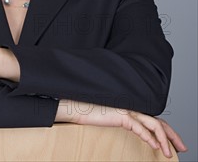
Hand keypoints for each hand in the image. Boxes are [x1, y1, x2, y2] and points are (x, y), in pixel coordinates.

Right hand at [56, 100, 187, 157]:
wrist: (76, 106)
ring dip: (163, 139)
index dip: (167, 131)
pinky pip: (139, 127)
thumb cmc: (90, 113)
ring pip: (153, 123)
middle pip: (159, 121)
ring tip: (168, 152)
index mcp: (131, 109)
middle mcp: (132, 108)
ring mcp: (127, 111)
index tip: (175, 143)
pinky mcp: (120, 115)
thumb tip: (135, 132)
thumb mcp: (110, 119)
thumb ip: (124, 122)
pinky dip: (149, 137)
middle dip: (173, 135)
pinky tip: (154, 146)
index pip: (155, 120)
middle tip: (183, 148)